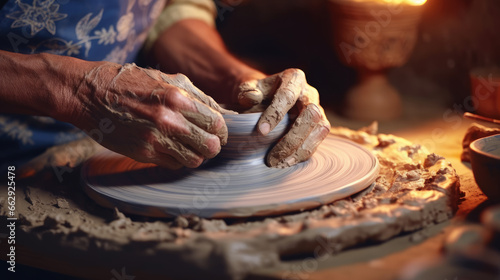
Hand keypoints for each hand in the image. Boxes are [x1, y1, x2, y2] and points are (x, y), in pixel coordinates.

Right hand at [69, 62, 232, 168]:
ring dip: (196, 156)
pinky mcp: (143, 153)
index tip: (219, 133)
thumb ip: (196, 96)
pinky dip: (178, 160)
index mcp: (178, 98)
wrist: (89, 94)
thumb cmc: (129, 83)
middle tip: (208, 143)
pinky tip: (171, 149)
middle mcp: (169, 120)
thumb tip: (220, 112)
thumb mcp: (166, 79)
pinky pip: (174, 165)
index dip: (222, 131)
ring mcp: (156, 139)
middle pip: (211, 146)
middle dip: (213, 146)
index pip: (216, 123)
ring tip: (190, 148)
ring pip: (194, 160)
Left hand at [236, 69, 330, 167]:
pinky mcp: (319, 127)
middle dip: (291, 138)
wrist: (266, 99)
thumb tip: (251, 98)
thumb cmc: (257, 94)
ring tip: (278, 163)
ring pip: (320, 129)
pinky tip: (285, 162)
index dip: (275, 114)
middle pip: (310, 114)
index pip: (287, 95)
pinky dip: (303, 154)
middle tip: (271, 156)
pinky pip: (318, 142)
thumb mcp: (247, 88)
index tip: (261, 132)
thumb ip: (247, 92)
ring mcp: (318, 110)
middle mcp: (310, 93)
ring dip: (300, 149)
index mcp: (293, 78)